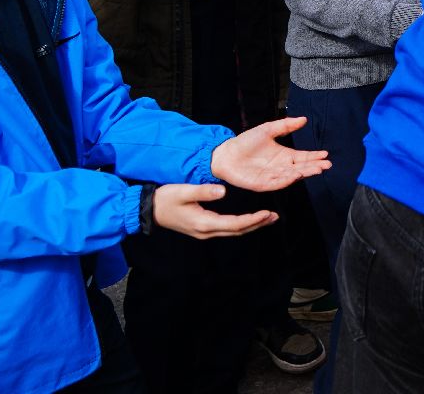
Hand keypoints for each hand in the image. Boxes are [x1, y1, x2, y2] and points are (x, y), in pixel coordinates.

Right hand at [153, 183, 278, 238]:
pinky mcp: (202, 229)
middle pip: (237, 231)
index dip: (252, 219)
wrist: (149, 210)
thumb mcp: (183, 191)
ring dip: (251, 226)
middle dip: (257, 224)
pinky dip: (240, 225)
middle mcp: (206, 231)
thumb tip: (223, 191)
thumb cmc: (166, 199)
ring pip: (232, 232)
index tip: (267, 213)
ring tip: (268, 218)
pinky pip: (226, 229)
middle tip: (275, 216)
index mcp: (204, 223)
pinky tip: (249, 220)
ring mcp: (204, 232)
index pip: (234, 224)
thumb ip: (203, 191)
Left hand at [209, 117, 330, 191]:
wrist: (225, 154)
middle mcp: (280, 167)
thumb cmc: (245, 142)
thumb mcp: (268, 129)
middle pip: (301, 168)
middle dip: (314, 166)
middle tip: (326, 164)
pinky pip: (277, 183)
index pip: (303, 157)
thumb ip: (286, 125)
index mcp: (283, 155)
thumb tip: (304, 119)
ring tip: (316, 169)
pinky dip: (287, 180)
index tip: (325, 154)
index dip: (314, 156)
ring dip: (305, 173)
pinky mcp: (262, 184)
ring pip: (292, 176)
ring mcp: (272, 176)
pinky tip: (296, 175)